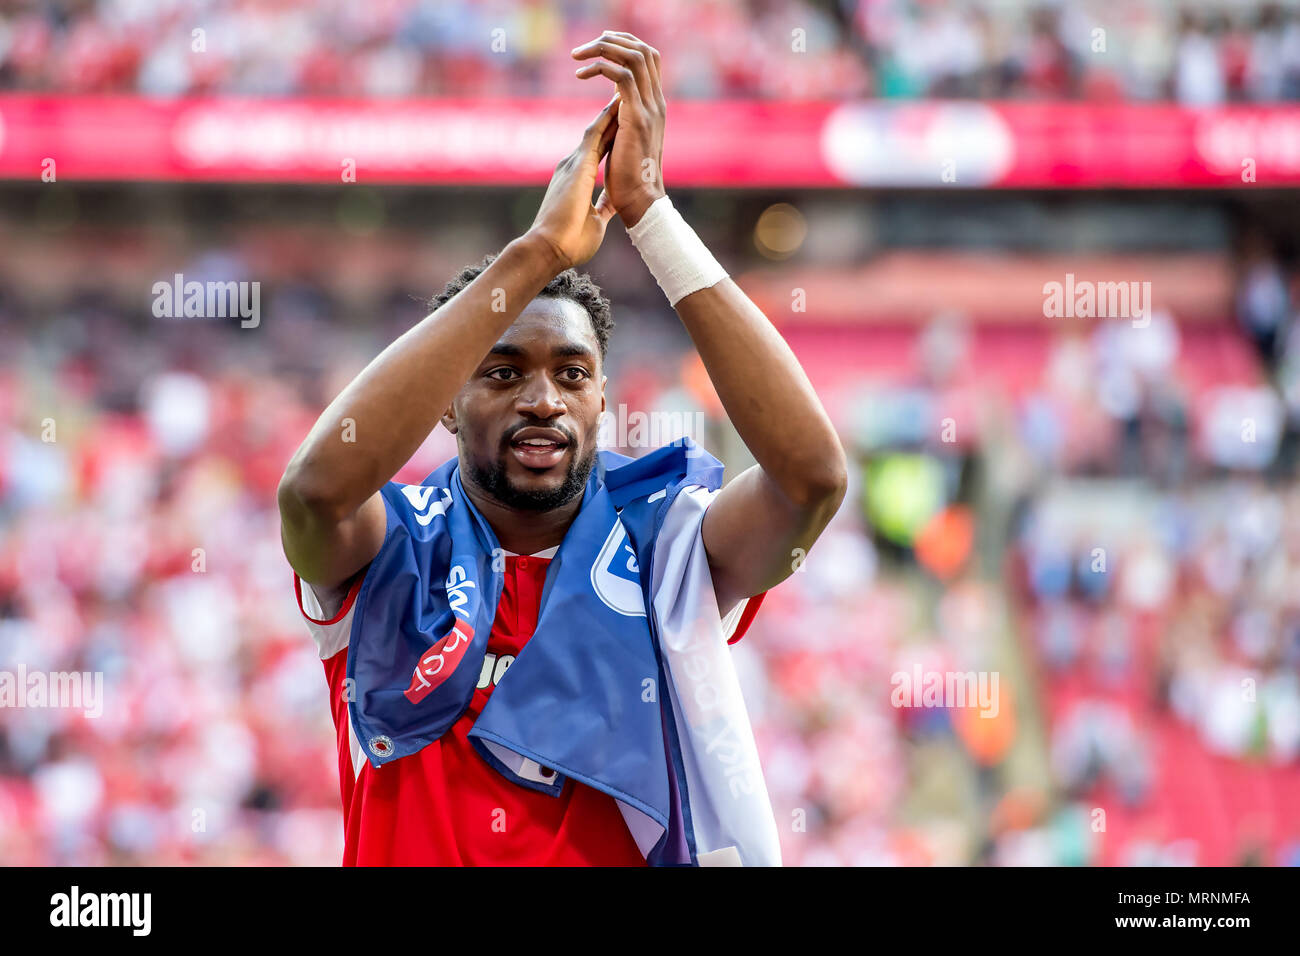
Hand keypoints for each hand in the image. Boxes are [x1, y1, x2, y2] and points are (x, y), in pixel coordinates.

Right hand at [527, 94, 620, 270]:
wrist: (549, 248)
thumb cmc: (569, 243)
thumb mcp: (594, 221)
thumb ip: (602, 208)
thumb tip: (612, 206)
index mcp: (578, 179)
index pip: (601, 152)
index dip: (615, 136)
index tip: (628, 123)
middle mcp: (574, 166)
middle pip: (599, 135)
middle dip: (614, 116)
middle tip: (627, 95)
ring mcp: (574, 163)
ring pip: (597, 129)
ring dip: (612, 110)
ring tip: (624, 89)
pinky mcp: (577, 165)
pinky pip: (595, 134)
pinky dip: (607, 118)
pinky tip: (619, 102)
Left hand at [571, 31, 666, 228]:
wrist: (639, 205)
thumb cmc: (629, 185)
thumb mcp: (626, 147)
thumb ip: (621, 127)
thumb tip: (611, 118)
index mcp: (654, 108)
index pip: (647, 62)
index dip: (624, 48)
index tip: (597, 50)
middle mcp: (656, 104)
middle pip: (644, 51)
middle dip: (614, 40)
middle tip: (586, 46)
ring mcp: (649, 109)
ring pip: (635, 57)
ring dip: (604, 48)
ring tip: (578, 55)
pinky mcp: (636, 118)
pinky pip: (622, 77)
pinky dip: (601, 68)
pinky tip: (581, 74)